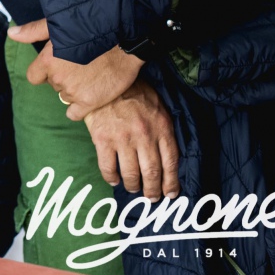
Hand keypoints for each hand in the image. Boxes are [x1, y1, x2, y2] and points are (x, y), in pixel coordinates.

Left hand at [10, 19, 142, 119]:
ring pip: (65, 96)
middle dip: (63, 77)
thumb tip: (11, 33)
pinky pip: (74, 113)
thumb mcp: (57, 25)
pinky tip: (90, 94)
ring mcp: (74, 91)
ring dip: (74, 89)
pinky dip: (79, 108)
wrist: (125, 38)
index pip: (34, 76)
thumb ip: (32, 31)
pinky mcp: (90, 102)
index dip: (45, 72)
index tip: (59, 65)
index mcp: (47, 61)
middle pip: (53, 84)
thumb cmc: (91, 27)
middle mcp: (57, 78)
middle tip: (80, 65)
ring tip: (90, 74)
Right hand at [83, 78, 179, 199]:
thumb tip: (166, 151)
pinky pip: (108, 166)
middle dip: (153, 189)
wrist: (105, 77)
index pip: (171, 162)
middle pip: (152, 172)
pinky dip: (111, 177)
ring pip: (131, 173)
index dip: (171, 182)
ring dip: (133, 186)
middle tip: (151, 197)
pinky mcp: (103, 139)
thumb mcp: (158, 105)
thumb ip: (163, 128)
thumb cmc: (133, 90)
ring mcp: (123, 139)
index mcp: (161, 128)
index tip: (170, 193)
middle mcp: (144, 137)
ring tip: (132, 189)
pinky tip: (114, 180)